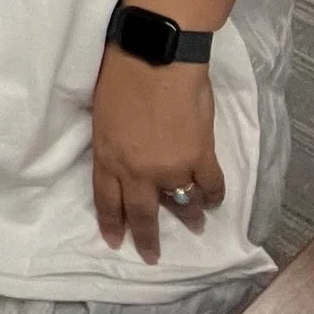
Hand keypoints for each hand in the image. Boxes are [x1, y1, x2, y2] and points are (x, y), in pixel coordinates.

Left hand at [91, 44, 223, 263]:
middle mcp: (137, 170)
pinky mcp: (200, 156)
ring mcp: (170, 167)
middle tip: (152, 256)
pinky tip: (213, 200)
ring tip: (194, 226)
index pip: (107, 201)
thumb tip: (122, 159)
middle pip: (142, 213)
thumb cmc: (120, 75)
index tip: (115, 242)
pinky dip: (213, 196)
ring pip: (181, 204)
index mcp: (107, 157)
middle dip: (147, 239)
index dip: (112, 224)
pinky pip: (210, 187)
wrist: (156, 56)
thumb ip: (111, 144)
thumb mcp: (101, 115)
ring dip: (188, 217)